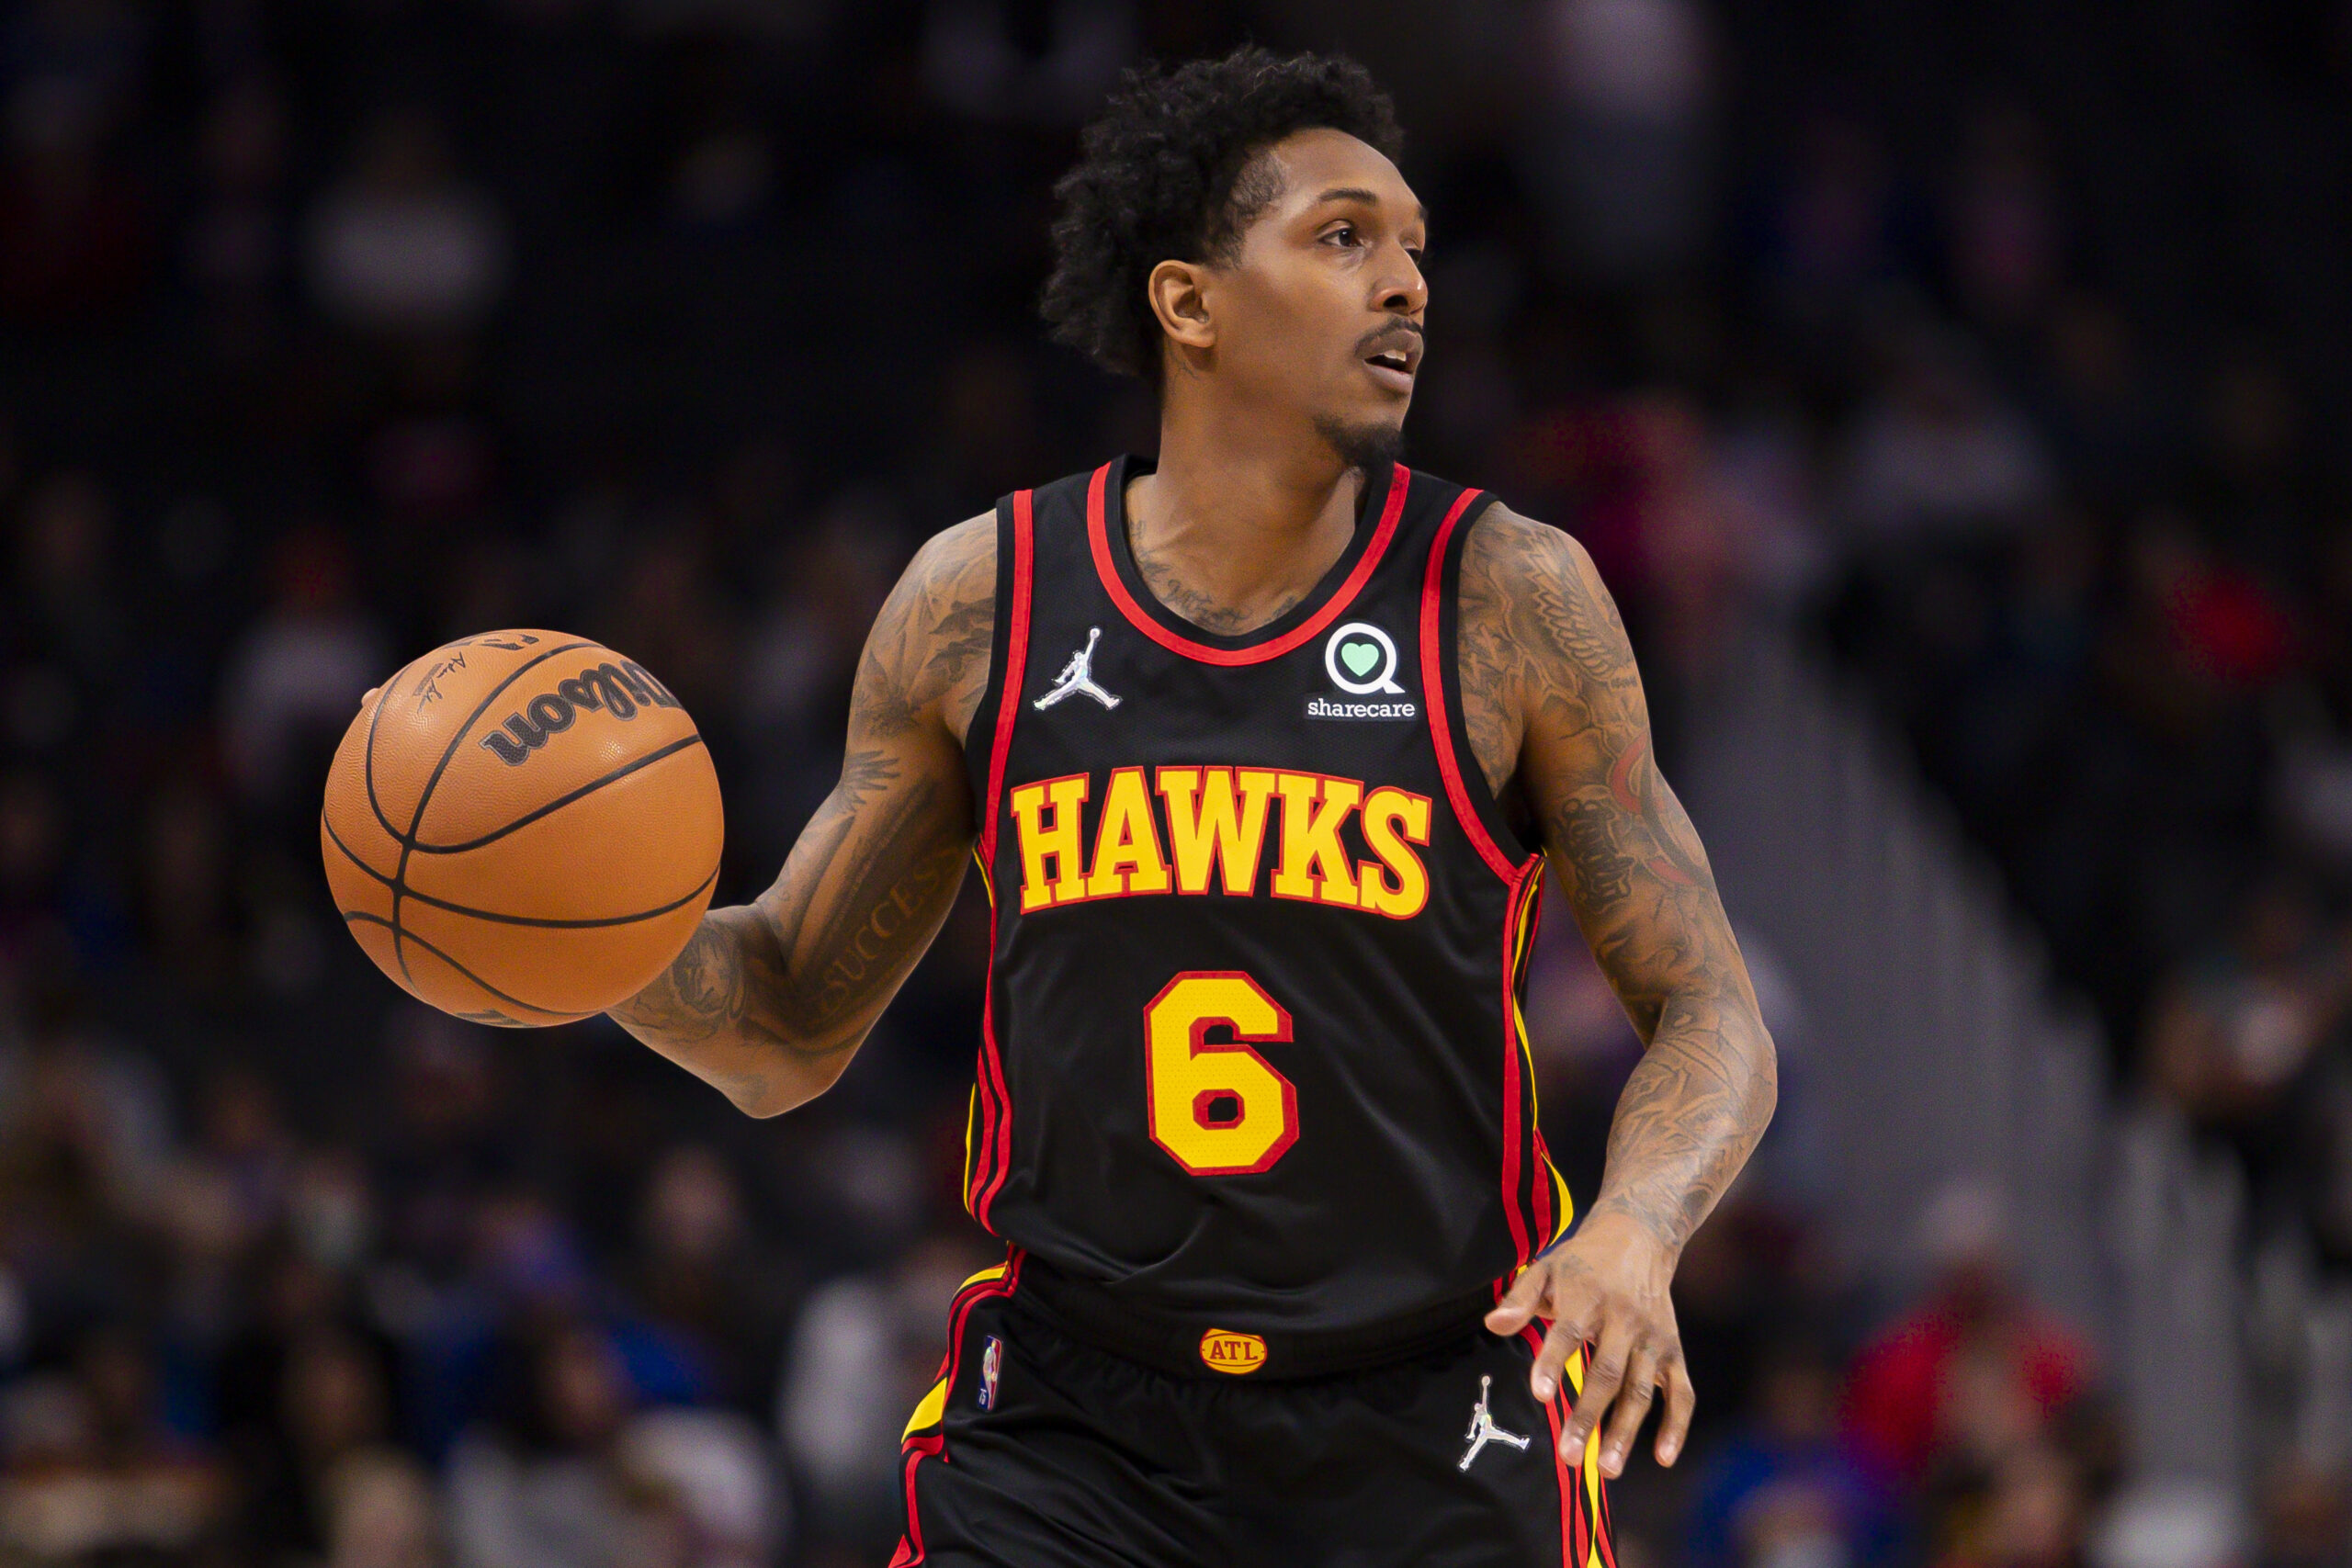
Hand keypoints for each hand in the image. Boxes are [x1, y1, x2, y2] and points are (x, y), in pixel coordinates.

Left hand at [1483, 1211, 1694, 1476]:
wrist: (1640, 1237)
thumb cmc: (1582, 1263)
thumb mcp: (1546, 1268)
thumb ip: (1520, 1298)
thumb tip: (1492, 1324)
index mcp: (1588, 1297)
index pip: (1570, 1332)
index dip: (1554, 1362)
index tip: (1539, 1394)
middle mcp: (1625, 1320)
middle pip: (1608, 1373)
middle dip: (1588, 1416)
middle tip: (1569, 1457)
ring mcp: (1653, 1339)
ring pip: (1642, 1390)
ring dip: (1625, 1431)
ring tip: (1606, 1469)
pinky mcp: (1674, 1352)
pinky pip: (1682, 1393)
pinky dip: (1676, 1425)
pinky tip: (1663, 1458)